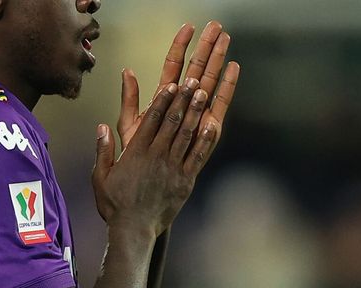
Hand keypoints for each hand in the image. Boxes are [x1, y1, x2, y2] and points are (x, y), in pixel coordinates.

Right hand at [91, 80, 212, 234]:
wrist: (133, 230)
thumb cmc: (115, 204)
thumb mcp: (100, 177)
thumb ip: (103, 151)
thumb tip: (101, 127)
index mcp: (135, 153)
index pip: (151, 120)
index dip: (163, 101)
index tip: (171, 85)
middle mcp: (156, 157)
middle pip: (172, 122)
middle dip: (183, 99)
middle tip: (193, 80)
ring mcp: (172, 168)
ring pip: (186, 135)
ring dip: (195, 112)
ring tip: (204, 93)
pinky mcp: (184, 181)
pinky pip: (197, 157)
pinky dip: (205, 140)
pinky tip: (212, 124)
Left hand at [117, 21, 239, 150]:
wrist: (148, 187)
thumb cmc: (136, 161)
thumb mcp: (128, 127)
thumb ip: (130, 100)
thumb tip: (127, 72)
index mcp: (163, 101)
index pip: (173, 66)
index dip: (180, 46)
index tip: (188, 28)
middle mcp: (183, 106)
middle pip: (196, 70)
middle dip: (206, 48)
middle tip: (216, 27)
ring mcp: (198, 116)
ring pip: (209, 83)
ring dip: (218, 61)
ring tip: (226, 40)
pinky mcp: (208, 131)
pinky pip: (218, 107)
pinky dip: (225, 88)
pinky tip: (233, 69)